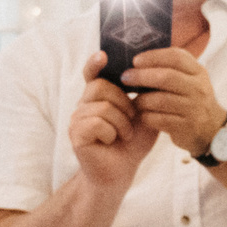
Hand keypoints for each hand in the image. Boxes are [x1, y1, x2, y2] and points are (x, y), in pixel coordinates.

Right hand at [69, 51, 156, 188]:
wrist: (122, 171)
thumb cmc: (132, 142)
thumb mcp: (143, 115)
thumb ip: (143, 95)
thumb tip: (151, 73)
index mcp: (99, 96)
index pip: (93, 73)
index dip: (95, 63)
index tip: (103, 55)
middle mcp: (84, 103)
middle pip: (101, 86)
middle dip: (123, 103)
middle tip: (131, 120)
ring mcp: (77, 118)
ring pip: (103, 106)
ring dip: (121, 122)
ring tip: (123, 135)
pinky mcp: (76, 133)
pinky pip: (97, 122)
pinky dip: (112, 133)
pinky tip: (111, 142)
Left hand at [119, 46, 226, 155]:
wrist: (210, 129)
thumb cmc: (190, 99)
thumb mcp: (189, 79)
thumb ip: (169, 67)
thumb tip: (137, 60)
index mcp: (198, 71)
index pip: (176, 56)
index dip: (153, 56)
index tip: (135, 61)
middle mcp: (199, 88)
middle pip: (166, 77)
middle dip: (141, 76)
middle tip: (126, 77)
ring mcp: (194, 108)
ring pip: (160, 100)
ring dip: (141, 99)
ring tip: (134, 100)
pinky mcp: (186, 127)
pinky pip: (159, 119)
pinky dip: (146, 116)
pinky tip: (142, 114)